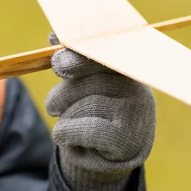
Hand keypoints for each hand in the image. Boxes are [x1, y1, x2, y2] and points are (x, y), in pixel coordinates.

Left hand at [45, 32, 155, 190]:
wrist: (111, 155)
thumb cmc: (95, 111)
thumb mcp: (85, 82)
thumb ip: (73, 59)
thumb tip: (54, 35)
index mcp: (128, 69)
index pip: (106, 52)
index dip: (80, 49)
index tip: (56, 48)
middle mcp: (138, 88)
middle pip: (94, 79)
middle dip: (65, 92)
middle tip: (52, 105)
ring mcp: (135, 113)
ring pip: (87, 104)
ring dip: (65, 115)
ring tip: (65, 121)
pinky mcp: (125, 138)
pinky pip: (86, 129)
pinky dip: (66, 132)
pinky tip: (62, 135)